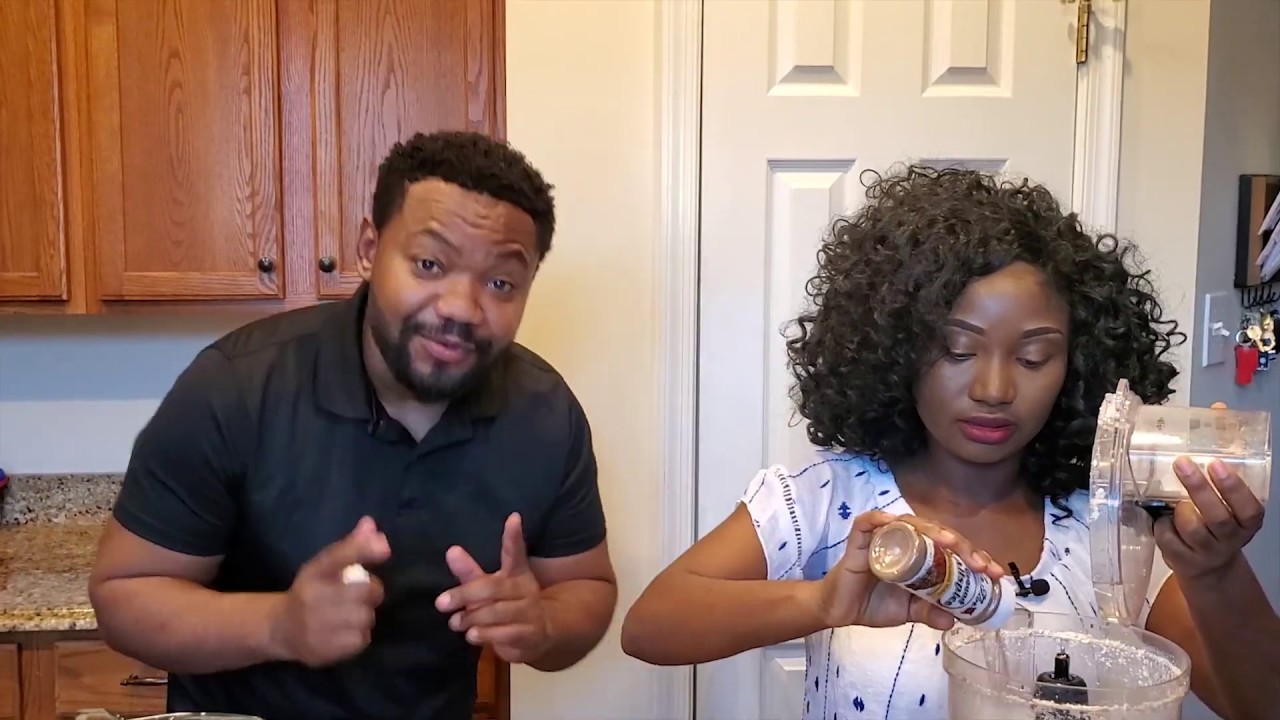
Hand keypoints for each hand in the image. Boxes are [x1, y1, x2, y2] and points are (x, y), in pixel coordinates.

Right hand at [270, 516, 390, 666]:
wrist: (280, 629)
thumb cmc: (311, 591)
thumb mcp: (325, 565)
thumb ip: (351, 545)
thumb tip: (370, 523)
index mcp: (314, 571)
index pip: (339, 556)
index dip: (362, 550)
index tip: (384, 550)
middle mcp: (312, 597)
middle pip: (365, 591)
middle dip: (371, 592)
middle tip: (360, 596)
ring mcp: (316, 626)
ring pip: (365, 617)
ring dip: (364, 616)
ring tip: (349, 615)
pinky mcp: (323, 650)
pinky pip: (360, 639)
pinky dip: (358, 636)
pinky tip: (343, 632)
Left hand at [435, 513, 549, 663]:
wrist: (542, 633)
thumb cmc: (510, 604)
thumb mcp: (490, 587)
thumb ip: (469, 572)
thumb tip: (451, 551)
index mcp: (516, 572)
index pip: (515, 552)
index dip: (513, 536)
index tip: (513, 517)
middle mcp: (524, 589)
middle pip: (492, 588)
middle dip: (465, 595)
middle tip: (441, 602)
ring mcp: (529, 612)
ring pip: (494, 613)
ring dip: (471, 619)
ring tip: (456, 622)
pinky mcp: (528, 634)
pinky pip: (501, 634)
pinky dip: (483, 635)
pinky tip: (472, 635)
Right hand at [815, 511, 1002, 631]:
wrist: (839, 610)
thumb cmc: (873, 604)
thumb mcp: (909, 611)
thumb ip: (930, 612)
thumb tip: (954, 621)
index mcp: (921, 556)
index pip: (952, 550)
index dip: (975, 557)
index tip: (995, 572)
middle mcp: (906, 541)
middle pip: (938, 534)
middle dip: (963, 546)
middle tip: (979, 563)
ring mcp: (884, 537)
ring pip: (912, 524)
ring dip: (933, 530)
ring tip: (950, 543)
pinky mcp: (861, 538)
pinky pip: (871, 521)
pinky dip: (884, 519)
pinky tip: (897, 523)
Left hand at [1156, 455, 1264, 581]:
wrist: (1209, 567)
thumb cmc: (1215, 528)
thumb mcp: (1228, 510)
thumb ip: (1219, 489)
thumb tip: (1196, 451)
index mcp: (1246, 524)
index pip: (1249, 509)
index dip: (1234, 488)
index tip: (1216, 464)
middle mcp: (1229, 539)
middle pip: (1217, 517)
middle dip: (1199, 488)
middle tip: (1182, 464)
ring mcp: (1206, 552)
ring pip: (1191, 528)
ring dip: (1179, 509)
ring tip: (1174, 501)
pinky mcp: (1182, 560)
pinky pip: (1168, 539)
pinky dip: (1162, 525)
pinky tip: (1163, 519)